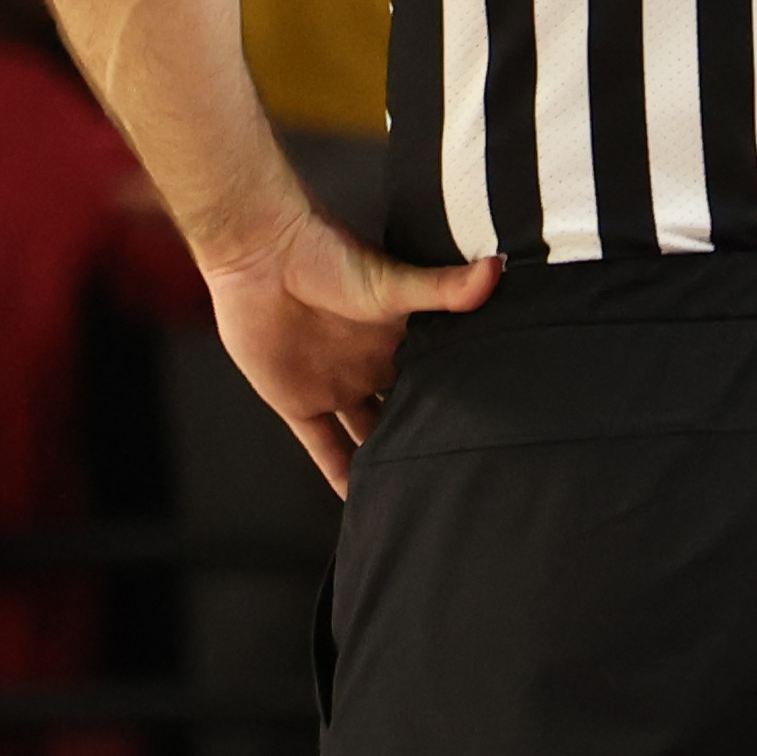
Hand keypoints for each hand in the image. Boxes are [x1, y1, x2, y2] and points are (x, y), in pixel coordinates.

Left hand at [206, 206, 491, 496]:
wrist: (257, 252)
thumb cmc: (323, 252)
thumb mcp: (392, 281)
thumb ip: (444, 287)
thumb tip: (498, 270)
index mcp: (403, 339)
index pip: (440, 382)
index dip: (463, 408)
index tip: (493, 436)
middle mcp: (374, 366)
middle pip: (409, 413)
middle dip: (431, 440)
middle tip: (462, 477)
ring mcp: (337, 385)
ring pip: (370, 436)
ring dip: (388, 462)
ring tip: (418, 497)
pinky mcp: (298, 400)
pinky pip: (324, 446)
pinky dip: (340, 474)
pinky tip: (357, 503)